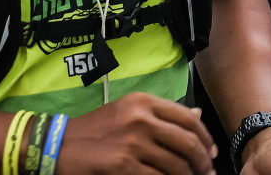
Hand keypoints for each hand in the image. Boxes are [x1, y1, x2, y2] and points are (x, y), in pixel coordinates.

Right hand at [58, 93, 217, 174]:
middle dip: (202, 162)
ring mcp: (133, 142)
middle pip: (187, 142)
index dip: (205, 138)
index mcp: (144, 102)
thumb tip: (197, 114)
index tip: (211, 152)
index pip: (188, 118)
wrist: (59, 145)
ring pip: (176, 164)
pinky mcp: (123, 165)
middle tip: (207, 173)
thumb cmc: (94, 130)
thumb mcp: (128, 110)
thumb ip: (161, 114)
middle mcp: (141, 118)